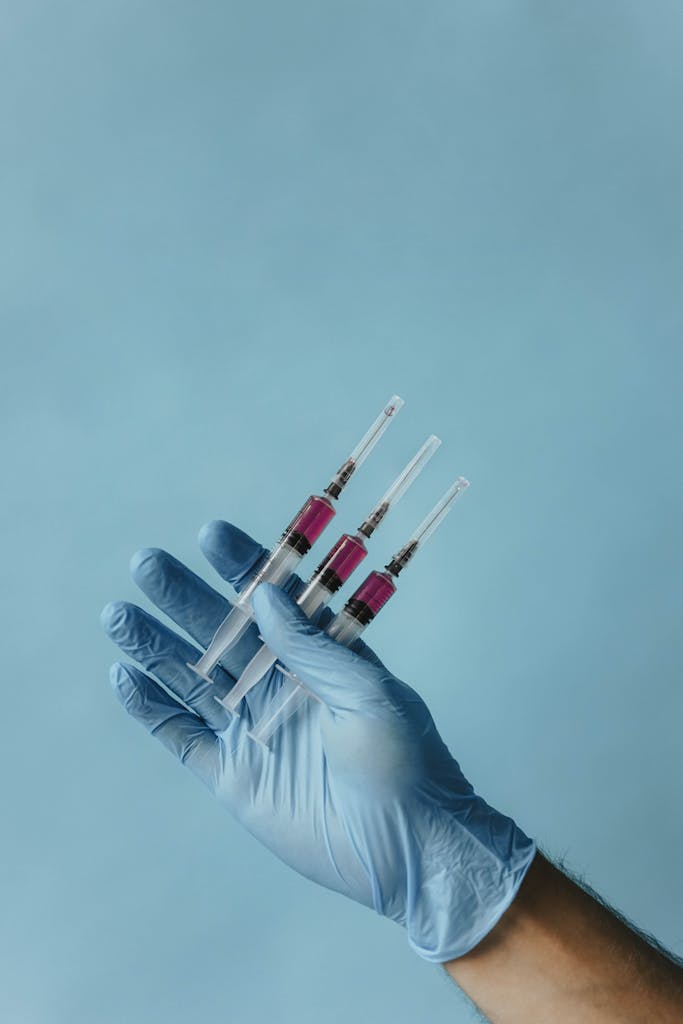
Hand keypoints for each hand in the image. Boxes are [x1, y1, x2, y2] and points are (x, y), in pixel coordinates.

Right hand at [101, 520, 534, 961]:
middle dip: (184, 598)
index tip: (210, 535)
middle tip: (147, 564)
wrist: (407, 849)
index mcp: (320, 657)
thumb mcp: (369, 694)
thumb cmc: (404, 762)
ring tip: (118, 614)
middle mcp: (281, 685)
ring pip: (192, 679)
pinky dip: (151, 709)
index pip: (273, 600)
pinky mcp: (232, 776)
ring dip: (155, 647)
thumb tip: (264, 596)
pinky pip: (182, 737)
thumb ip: (314, 648)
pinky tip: (124, 677)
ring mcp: (252, 729)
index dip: (242, 566)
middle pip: (221, 633)